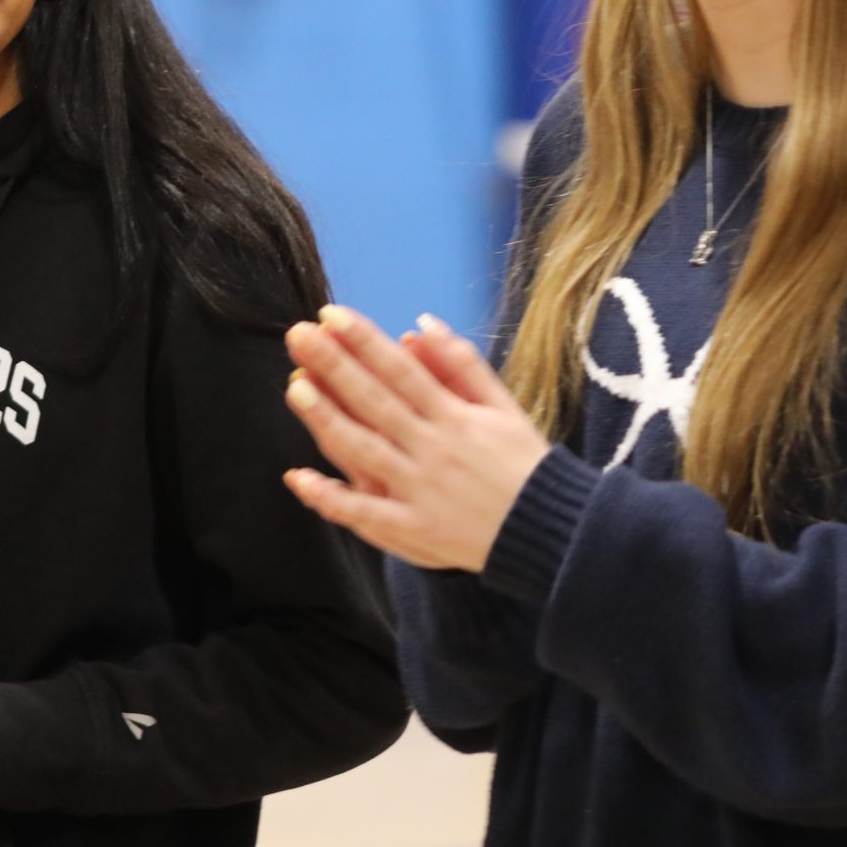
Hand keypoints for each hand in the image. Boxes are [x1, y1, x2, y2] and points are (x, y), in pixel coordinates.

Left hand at [282, 305, 552, 572]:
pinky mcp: (413, 529)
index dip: (364, 340)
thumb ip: (461, 365)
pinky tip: (297, 477)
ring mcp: (419, 490)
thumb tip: (420, 323)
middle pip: (374, 401)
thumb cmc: (524, 464)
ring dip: (327, 418)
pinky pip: (364, 513)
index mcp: (455, 416)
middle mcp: (433, 449)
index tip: (330, 315)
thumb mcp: (503, 406)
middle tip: (297, 334)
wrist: (550, 531)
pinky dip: (329, 497)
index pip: (400, 369)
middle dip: (333, 365)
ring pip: (364, 450)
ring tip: (295, 386)